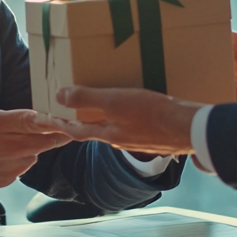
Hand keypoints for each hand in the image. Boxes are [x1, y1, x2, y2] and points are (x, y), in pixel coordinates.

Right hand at [0, 109, 71, 204]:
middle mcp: (9, 147)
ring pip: (34, 154)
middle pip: (47, 140)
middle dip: (56, 134)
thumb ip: (10, 119)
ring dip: (31, 148)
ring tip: (8, 143)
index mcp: (1, 125)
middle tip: (62, 127)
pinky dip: (16, 162)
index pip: (40, 120)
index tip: (72, 118)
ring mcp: (10, 167)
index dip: (59, 119)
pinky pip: (20, 167)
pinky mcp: (7, 181)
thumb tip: (35, 119)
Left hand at [50, 87, 198, 156]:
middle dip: (80, 120)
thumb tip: (59, 96)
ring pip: (113, 128)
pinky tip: (132, 107)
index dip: (59, 123)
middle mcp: (119, 140)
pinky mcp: (154, 135)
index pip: (75, 130)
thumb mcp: (115, 101)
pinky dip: (124, 116)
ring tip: (99, 104)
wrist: (190, 129)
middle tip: (69, 109)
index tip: (45, 118)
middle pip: (93, 130)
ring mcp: (137, 139)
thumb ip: (87, 98)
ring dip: (102, 118)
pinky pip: (132, 125)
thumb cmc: (153, 114)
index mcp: (108, 133)